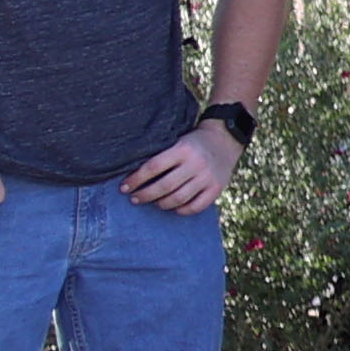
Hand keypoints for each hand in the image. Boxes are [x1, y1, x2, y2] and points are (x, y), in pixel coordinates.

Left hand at [121, 117, 239, 212]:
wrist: (225, 140)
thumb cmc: (193, 142)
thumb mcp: (178, 141)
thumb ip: (162, 156)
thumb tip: (133, 176)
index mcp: (183, 149)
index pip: (153, 167)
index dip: (136, 179)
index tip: (124, 187)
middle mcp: (196, 163)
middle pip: (164, 186)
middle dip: (145, 195)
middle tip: (134, 199)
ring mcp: (208, 177)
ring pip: (179, 199)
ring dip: (161, 204)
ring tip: (153, 203)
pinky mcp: (217, 188)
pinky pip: (196, 207)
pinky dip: (181, 210)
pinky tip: (173, 208)